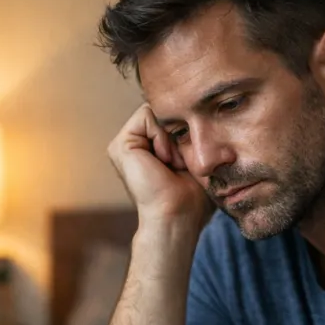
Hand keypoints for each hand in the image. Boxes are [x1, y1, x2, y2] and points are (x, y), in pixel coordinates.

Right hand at [107, 104, 213, 227]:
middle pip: (163, 113)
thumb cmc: (192, 197)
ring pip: (156, 112)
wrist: (177, 215)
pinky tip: (162, 159)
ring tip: (171, 163)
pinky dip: (162, 136)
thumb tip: (203, 109)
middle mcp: (133, 146)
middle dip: (178, 133)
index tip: (187, 162)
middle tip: (180, 163)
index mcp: (148, 150)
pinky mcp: (120, 145)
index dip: (186, 131)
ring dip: (171, 137)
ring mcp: (124, 145)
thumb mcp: (196, 158)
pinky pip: (147, 115)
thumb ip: (191, 135)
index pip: (171, 118)